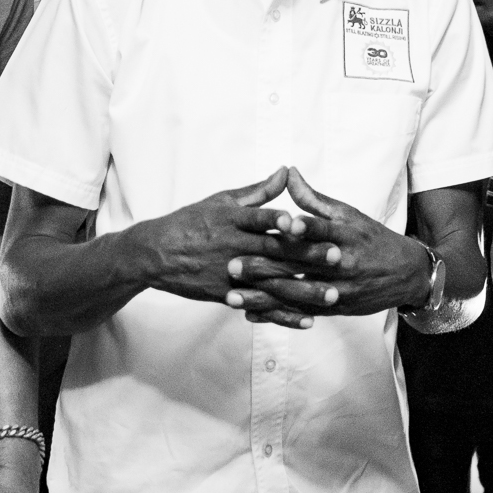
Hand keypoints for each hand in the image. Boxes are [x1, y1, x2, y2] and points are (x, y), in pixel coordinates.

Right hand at [124, 168, 334, 329]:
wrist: (154, 254)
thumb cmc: (190, 222)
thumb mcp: (220, 201)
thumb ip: (257, 191)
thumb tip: (286, 172)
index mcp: (232, 221)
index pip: (262, 220)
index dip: (285, 222)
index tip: (310, 223)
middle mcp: (233, 248)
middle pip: (274, 253)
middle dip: (306, 257)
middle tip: (337, 258)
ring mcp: (230, 274)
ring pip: (271, 284)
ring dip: (303, 290)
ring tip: (332, 294)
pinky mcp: (227, 295)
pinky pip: (259, 307)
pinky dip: (283, 315)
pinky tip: (308, 320)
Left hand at [234, 169, 432, 317]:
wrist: (408, 274)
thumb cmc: (372, 239)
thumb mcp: (349, 214)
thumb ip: (315, 199)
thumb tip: (289, 173)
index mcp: (346, 235)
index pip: (322, 230)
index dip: (302, 227)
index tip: (279, 224)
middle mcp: (343, 263)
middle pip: (301, 265)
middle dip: (266, 266)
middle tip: (233, 263)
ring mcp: (338, 289)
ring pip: (296, 294)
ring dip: (263, 296)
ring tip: (234, 295)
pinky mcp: (335, 308)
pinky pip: (302, 312)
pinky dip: (276, 314)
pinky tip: (250, 314)